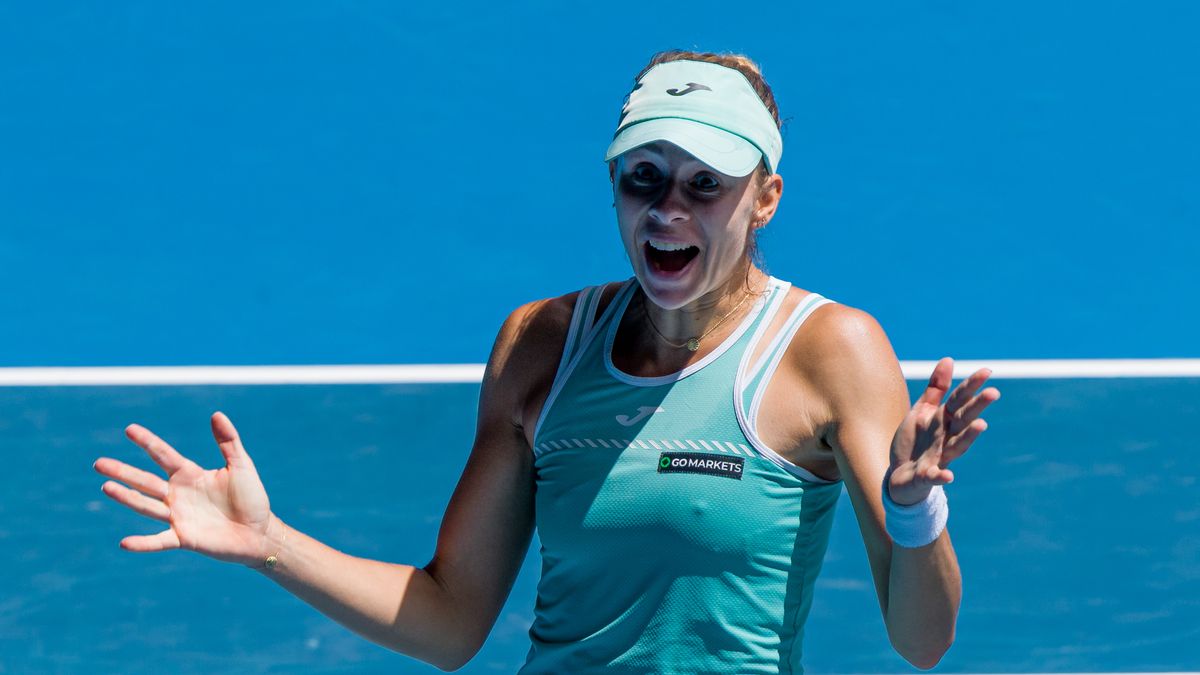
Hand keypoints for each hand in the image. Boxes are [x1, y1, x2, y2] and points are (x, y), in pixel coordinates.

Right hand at [93, 411, 274, 566]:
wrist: (259, 532)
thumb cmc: (252, 498)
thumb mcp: (240, 466)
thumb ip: (228, 442)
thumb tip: (216, 414)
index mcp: (190, 475)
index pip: (163, 455)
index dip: (147, 442)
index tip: (128, 429)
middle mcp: (178, 495)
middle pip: (145, 481)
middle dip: (123, 472)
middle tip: (98, 463)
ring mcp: (178, 517)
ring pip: (147, 506)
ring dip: (126, 498)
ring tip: (106, 487)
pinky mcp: (184, 538)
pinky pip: (159, 541)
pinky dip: (143, 543)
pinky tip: (124, 543)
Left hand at [887, 357, 999, 505]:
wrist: (899, 475)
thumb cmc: (915, 441)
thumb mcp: (923, 412)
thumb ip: (936, 389)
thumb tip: (949, 359)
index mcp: (944, 420)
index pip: (960, 401)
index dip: (971, 386)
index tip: (987, 371)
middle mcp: (946, 438)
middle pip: (963, 420)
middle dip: (977, 407)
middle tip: (994, 392)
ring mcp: (938, 457)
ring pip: (956, 446)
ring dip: (968, 437)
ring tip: (982, 424)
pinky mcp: (926, 476)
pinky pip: (934, 476)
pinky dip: (940, 476)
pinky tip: (947, 476)